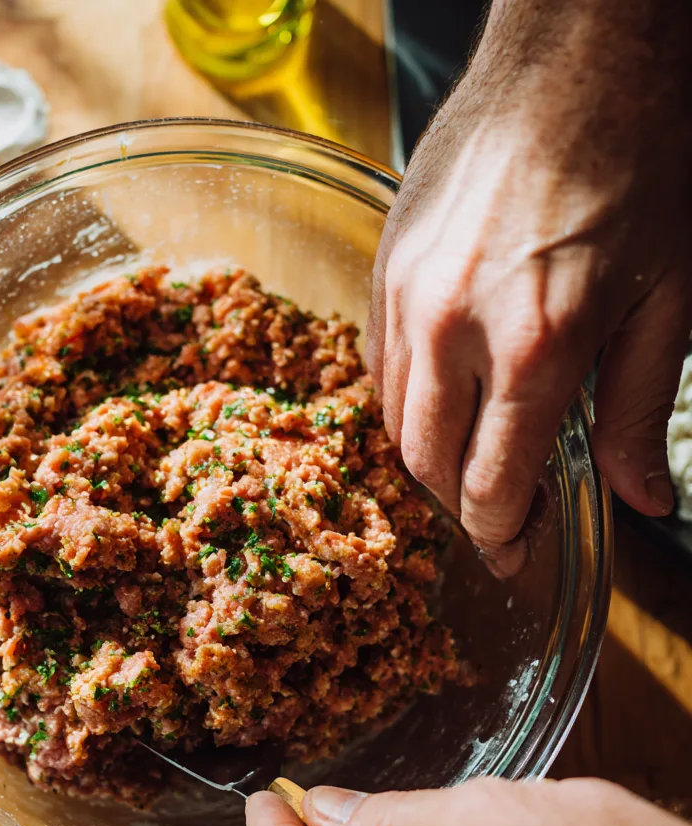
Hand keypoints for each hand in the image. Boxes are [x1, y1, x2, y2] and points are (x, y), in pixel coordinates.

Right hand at [368, 0, 691, 575]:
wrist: (582, 48)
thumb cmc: (644, 155)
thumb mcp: (671, 297)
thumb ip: (642, 411)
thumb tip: (644, 499)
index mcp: (534, 343)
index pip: (490, 484)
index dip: (502, 537)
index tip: (513, 558)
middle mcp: (451, 326)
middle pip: (426, 464)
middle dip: (459, 507)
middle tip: (497, 519)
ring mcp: (407, 293)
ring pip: (394, 417)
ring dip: (430, 455)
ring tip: (472, 461)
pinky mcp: (385, 263)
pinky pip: (379, 362)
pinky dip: (409, 399)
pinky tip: (446, 395)